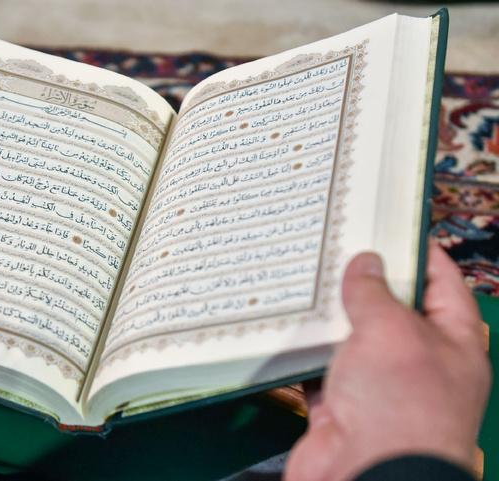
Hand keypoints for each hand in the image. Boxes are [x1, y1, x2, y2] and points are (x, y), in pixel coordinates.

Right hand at [284, 243, 490, 480]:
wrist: (366, 478)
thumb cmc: (402, 409)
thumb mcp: (392, 332)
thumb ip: (375, 293)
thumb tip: (364, 264)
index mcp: (452, 343)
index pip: (442, 285)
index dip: (418, 252)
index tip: (390, 225)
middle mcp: (418, 364)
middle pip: (392, 310)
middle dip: (365, 281)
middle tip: (337, 247)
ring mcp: (378, 387)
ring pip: (353, 339)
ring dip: (331, 315)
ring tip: (307, 277)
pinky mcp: (341, 406)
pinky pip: (321, 369)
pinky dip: (305, 352)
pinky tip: (288, 326)